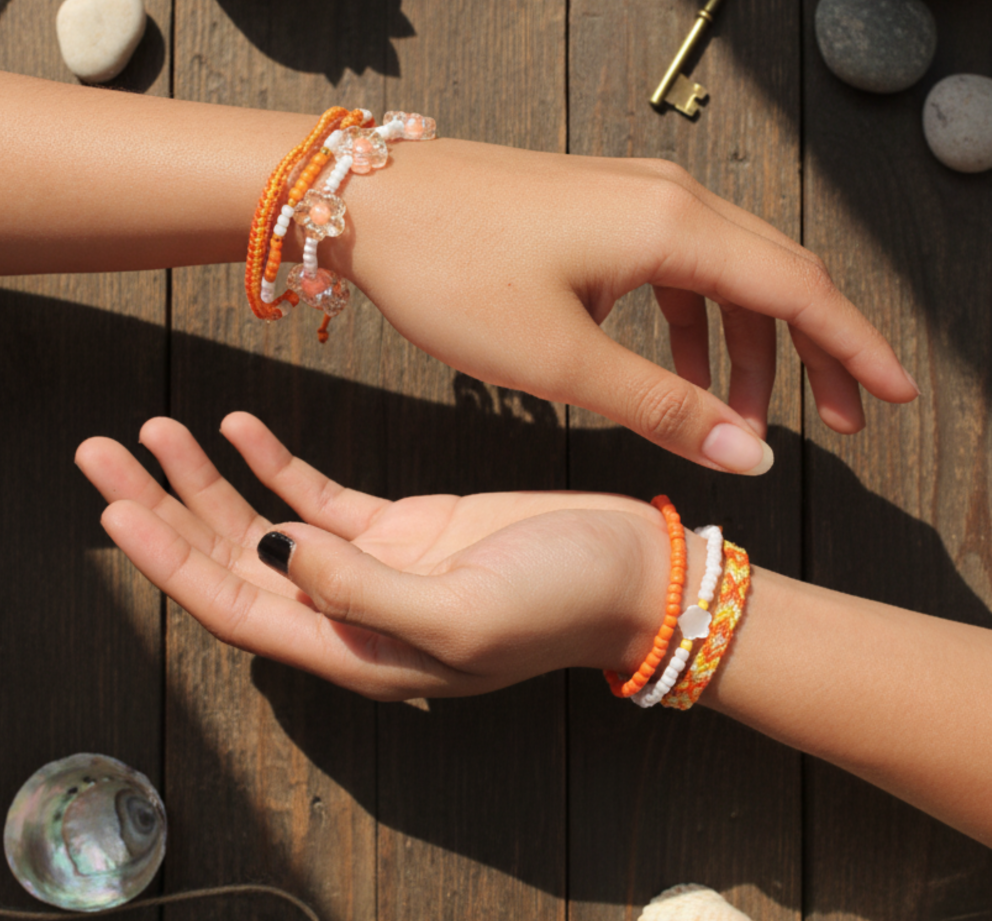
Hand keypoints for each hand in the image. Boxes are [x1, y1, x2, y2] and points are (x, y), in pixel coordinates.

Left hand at [76, 413, 687, 699]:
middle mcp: (353, 612)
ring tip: (155, 429)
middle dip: (165, 512)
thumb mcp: (464, 612)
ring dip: (209, 481)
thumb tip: (272, 553)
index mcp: (359, 649)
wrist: (630, 572)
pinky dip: (275, 462)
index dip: (169, 560)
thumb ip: (363, 594)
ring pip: (267, 525)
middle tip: (104, 454)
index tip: (116, 505)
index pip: (237, 607)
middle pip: (234, 564)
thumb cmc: (562, 603)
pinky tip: (239, 426)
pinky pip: (319, 495)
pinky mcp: (403, 526)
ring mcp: (375, 566)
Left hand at [324, 139, 918, 473]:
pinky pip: (675, 270)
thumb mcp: (561, 360)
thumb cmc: (451, 271)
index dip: (854, 349)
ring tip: (740, 420)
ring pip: (725, 277)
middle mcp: (668, 200)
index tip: (893, 397)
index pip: (800, 291)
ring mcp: (632, 199)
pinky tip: (679, 372)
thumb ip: (663, 406)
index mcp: (673, 228)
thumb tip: (750, 453)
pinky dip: (693, 325)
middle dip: (814, 353)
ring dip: (745, 348)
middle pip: (777, 278)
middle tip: (839, 421)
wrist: (365, 202)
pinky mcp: (599, 211)